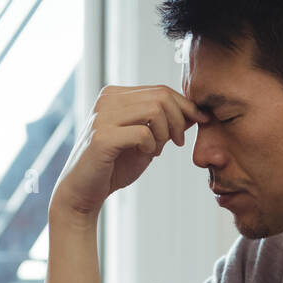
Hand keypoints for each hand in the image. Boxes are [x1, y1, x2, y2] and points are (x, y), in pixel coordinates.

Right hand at [51, 84, 204, 219]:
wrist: (84, 192)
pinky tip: (146, 155)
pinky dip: (152, 146)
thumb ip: (165, 124)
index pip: (160, 89)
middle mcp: (106, 100)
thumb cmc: (114, 166)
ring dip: (166, 133)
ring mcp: (102, 117)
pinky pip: (143, 133)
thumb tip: (195, 111)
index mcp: (115, 95)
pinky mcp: (102, 138)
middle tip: (178, 142)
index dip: (185, 106)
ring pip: (155, 110)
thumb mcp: (146, 141)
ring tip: (159, 150)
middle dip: (179, 120)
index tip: (199, 122)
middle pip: (161, 96)